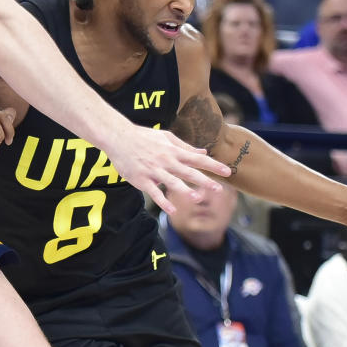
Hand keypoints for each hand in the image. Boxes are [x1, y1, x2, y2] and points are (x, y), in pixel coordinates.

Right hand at [106, 124, 230, 215]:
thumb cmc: (143, 136)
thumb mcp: (166, 137)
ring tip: (198, 198)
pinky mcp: (142, 180)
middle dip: (204, 181)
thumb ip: (185, 146)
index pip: (198, 158)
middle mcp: (166, 161)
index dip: (213, 165)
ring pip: (172, 183)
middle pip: (189, 172)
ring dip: (185, 191)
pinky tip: (173, 210)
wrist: (118, 137)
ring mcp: (154, 171)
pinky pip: (154, 193)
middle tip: (219, 189)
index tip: (227, 172)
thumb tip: (204, 151)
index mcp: (174, 151)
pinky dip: (163, 202)